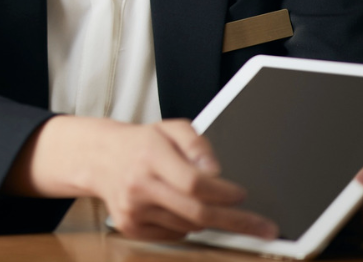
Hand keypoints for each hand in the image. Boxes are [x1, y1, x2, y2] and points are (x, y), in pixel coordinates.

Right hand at [7, 116, 278, 241]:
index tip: (241, 195)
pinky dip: (186, 224)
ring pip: (189, 225)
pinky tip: (177, 206)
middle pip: (196, 212)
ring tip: (205, 203)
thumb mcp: (170, 128)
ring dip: (207, 218)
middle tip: (262, 227)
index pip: (194, 182)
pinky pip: (174, 234)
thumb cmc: (141, 143)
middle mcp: (139, 184)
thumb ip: (197, 143)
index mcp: (150, 154)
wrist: (100, 158)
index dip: (223, 193)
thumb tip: (216, 171)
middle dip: (236, 222)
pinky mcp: (130, 226)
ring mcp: (133, 209)